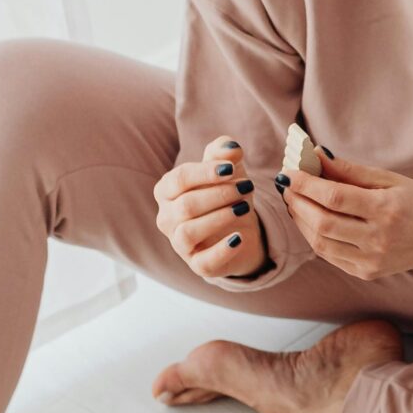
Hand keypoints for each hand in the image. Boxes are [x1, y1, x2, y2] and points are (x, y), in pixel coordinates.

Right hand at [152, 136, 266, 278]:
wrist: (241, 227)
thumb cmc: (227, 193)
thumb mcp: (228, 170)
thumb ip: (225, 154)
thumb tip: (230, 147)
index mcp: (166, 190)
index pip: (179, 179)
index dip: (205, 173)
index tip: (232, 169)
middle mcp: (166, 218)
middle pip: (186, 205)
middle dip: (219, 194)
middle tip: (246, 187)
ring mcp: (179, 243)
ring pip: (189, 232)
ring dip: (220, 218)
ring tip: (244, 207)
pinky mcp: (197, 264)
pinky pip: (204, 261)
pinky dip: (222, 250)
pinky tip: (240, 237)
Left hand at [281, 155, 412, 282]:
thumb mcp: (391, 179)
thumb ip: (350, 170)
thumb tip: (315, 156)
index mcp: (388, 209)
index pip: (335, 197)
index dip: (306, 184)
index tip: (289, 172)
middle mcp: (379, 238)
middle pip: (323, 222)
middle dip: (297, 202)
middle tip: (287, 186)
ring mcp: (372, 260)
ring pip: (320, 242)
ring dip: (300, 220)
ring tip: (295, 201)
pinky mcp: (366, 273)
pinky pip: (330, 255)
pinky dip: (314, 236)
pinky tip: (310, 220)